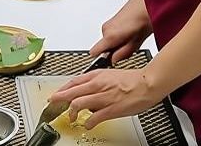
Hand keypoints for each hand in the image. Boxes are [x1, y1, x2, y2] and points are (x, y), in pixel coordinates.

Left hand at [48, 67, 162, 129]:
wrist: (147, 83)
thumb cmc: (132, 80)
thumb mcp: (110, 75)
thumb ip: (97, 82)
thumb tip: (88, 91)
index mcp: (97, 75)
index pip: (73, 82)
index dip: (62, 89)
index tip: (56, 94)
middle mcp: (98, 85)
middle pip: (72, 92)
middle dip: (59, 99)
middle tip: (53, 104)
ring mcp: (103, 97)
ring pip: (79, 103)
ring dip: (72, 112)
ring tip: (71, 117)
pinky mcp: (111, 109)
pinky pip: (94, 118)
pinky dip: (88, 122)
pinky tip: (88, 125)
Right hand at [90, 0, 151, 62]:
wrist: (148, 2)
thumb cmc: (145, 19)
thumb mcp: (136, 42)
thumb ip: (123, 53)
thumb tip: (114, 59)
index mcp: (110, 36)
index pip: (94, 52)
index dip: (102, 59)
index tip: (110, 60)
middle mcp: (105, 28)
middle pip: (105, 47)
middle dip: (116, 49)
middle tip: (130, 47)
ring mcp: (109, 22)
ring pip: (110, 39)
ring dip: (119, 41)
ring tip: (133, 37)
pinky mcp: (113, 19)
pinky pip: (113, 31)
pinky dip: (120, 33)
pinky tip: (132, 30)